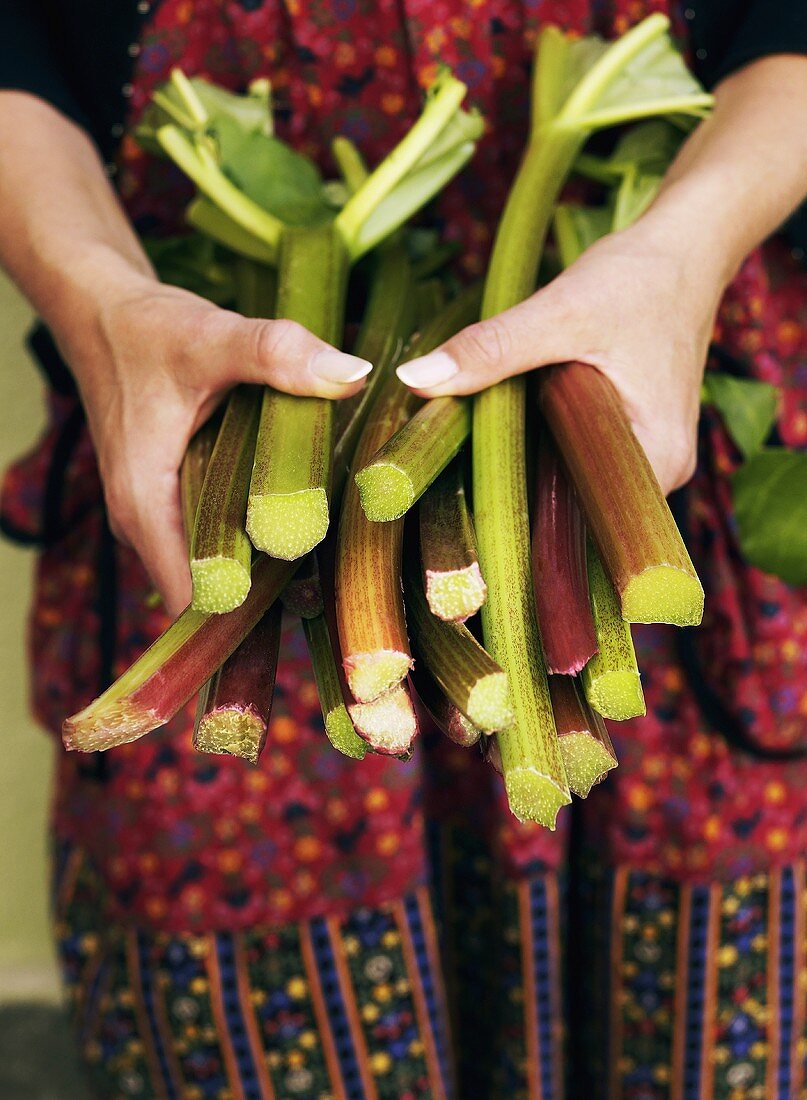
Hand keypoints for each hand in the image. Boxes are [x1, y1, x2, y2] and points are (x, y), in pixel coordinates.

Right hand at [59, 274, 370, 614]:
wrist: (102, 313)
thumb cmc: (146, 329)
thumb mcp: (213, 337)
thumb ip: (279, 355)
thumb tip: (353, 374)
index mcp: (145, 505)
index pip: (195, 598)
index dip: (250, 609)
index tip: (311, 595)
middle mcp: (144, 523)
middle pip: (213, 589)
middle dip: (272, 587)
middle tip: (337, 568)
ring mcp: (156, 515)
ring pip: (216, 562)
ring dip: (266, 559)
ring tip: (329, 543)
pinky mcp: (170, 500)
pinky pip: (215, 535)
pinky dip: (253, 530)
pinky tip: (301, 512)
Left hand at [396, 220, 727, 495]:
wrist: (684, 248)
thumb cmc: (638, 278)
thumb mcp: (560, 312)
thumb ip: (492, 349)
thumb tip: (414, 378)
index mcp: (657, 462)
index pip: (580, 519)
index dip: (520, 516)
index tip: (464, 500)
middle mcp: (659, 473)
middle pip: (575, 507)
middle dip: (517, 487)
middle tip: (456, 469)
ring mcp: (648, 456)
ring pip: (573, 479)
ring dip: (527, 463)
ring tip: (475, 447)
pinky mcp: (633, 435)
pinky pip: (580, 455)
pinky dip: (545, 441)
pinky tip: (510, 424)